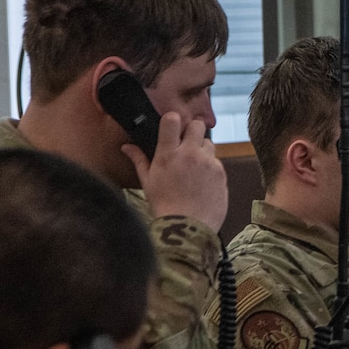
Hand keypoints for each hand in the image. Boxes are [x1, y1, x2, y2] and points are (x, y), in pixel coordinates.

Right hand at [126, 112, 228, 232]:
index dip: (173, 120)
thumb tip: (126, 146)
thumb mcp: (147, 182)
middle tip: (186, 144)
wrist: (187, 228)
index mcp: (168, 154)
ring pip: (209, 144)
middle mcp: (190, 155)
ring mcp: (209, 164)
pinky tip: (202, 182)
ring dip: (202, 150)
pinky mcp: (222, 174)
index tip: (172, 126)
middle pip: (198, 125)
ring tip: (194, 167)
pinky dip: (211, 168)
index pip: (173, 120)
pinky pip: (217, 163)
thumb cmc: (164, 205)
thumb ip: (139, 159)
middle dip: (192, 131)